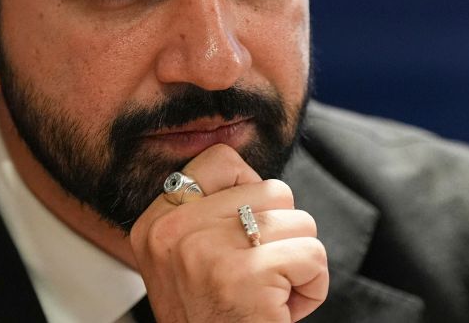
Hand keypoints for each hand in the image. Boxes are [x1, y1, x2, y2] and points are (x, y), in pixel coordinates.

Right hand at [129, 143, 328, 321]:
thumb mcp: (188, 260)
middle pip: (273, 190)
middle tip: (259, 278)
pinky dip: (314, 287)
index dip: (250, 192)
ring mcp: (206, 252)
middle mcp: (172, 231)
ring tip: (270, 295)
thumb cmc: (214, 318)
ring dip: (300, 263)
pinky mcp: (246, 276)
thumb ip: (208, 215)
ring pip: (300, 220)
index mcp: (155, 223)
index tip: (243, 238)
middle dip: (283, 236)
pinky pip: (313, 254)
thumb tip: (249, 170)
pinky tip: (283, 310)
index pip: (220, 160)